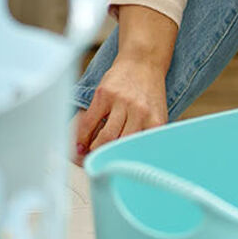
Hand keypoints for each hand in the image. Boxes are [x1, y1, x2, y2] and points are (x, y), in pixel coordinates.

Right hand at [71, 7, 173, 161]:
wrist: (143, 61)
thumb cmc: (149, 92)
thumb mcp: (157, 114)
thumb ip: (149, 135)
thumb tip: (134, 162)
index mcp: (156, 121)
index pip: (142, 150)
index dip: (128, 165)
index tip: (118, 177)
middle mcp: (140, 112)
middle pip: (121, 145)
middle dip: (109, 160)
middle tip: (100, 169)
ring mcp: (122, 102)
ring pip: (106, 136)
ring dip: (95, 150)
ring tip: (90, 157)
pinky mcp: (105, 94)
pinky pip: (90, 120)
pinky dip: (83, 135)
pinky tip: (79, 144)